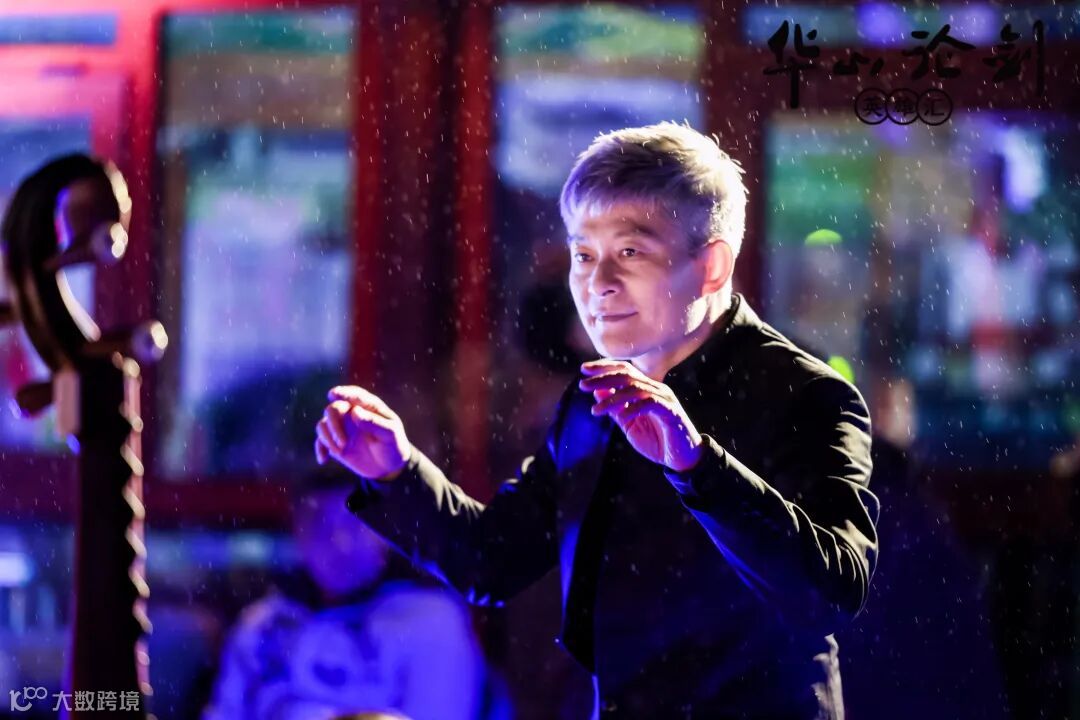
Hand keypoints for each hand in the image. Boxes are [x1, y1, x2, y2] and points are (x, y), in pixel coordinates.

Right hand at [315, 386, 411, 480]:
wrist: (389, 467)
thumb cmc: (393, 445)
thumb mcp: (390, 434)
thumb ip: (374, 422)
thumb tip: (355, 411)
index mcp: (368, 407)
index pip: (354, 395)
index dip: (344, 393)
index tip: (333, 394)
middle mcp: (352, 414)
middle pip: (333, 409)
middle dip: (333, 423)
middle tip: (343, 442)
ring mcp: (342, 428)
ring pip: (323, 424)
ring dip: (327, 437)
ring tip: (339, 450)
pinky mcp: (335, 443)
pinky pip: (320, 442)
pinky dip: (320, 449)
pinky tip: (324, 460)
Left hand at [579, 359, 703, 471]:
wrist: (682, 459)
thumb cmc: (657, 440)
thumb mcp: (629, 424)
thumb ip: (615, 408)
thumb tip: (597, 391)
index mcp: (645, 388)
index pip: (624, 369)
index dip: (604, 367)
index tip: (583, 369)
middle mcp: (655, 389)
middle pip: (627, 375)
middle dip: (602, 378)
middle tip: (582, 384)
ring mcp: (664, 398)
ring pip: (635, 389)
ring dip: (612, 398)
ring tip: (596, 411)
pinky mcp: (671, 411)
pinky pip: (649, 403)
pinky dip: (633, 409)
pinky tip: (620, 417)